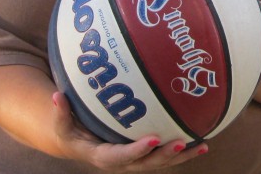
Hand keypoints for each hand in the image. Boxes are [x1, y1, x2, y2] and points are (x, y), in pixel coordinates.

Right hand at [51, 91, 206, 170]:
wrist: (78, 145)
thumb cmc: (70, 131)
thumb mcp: (62, 125)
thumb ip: (61, 113)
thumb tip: (56, 95)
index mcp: (102, 156)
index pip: (120, 157)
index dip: (136, 151)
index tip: (152, 139)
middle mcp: (122, 162)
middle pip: (146, 164)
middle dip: (164, 156)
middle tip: (180, 143)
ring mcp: (135, 160)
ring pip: (161, 162)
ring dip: (182, 156)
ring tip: (202, 146)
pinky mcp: (145, 155)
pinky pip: (165, 155)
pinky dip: (183, 151)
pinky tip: (203, 142)